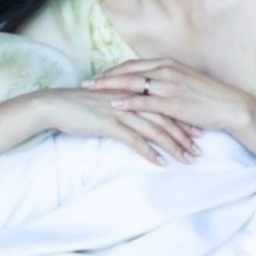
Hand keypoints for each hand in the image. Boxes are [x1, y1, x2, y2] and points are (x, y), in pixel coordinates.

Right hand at [38, 86, 199, 165]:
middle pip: (166, 117)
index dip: (183, 120)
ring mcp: (123, 112)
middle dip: (185, 136)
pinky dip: (150, 153)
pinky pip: (136, 140)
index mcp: (134, 91)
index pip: (166, 105)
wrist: (57, 105)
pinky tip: (161, 164)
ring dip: (174, 146)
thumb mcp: (111, 102)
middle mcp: (133, 100)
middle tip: (199, 150)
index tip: (198, 133)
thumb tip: (141, 116)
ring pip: (156, 129)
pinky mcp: (111, 124)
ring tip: (187, 160)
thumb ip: (128, 106)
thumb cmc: (82, 105)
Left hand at [82, 58, 255, 166]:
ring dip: (110, 88)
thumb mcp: (186, 82)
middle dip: (105, 77)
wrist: (230, 106)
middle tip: (86, 83)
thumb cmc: (209, 97)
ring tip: (92, 93)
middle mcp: (167, 71)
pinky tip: (114, 106)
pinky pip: (145, 102)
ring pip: (133, 84)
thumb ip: (167, 81)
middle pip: (128, 72)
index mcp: (169, 65)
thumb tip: (151, 86)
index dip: (114, 71)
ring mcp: (169, 86)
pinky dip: (128, 103)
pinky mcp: (173, 103)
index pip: (134, 65)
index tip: (98, 75)